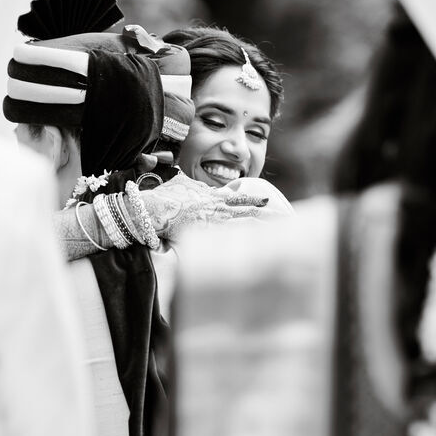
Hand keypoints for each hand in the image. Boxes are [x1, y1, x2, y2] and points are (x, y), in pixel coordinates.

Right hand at [140, 174, 285, 241]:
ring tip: (275, 237)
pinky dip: (239, 246)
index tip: (267, 200)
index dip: (255, 198)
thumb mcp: (183, 184)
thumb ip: (197, 186)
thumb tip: (203, 187)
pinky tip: (252, 251)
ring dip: (258, 232)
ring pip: (240, 227)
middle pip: (247, 213)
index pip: (239, 197)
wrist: (152, 209)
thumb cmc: (165, 197)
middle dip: (266, 217)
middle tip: (283, 219)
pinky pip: (225, 242)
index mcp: (212, 196)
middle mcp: (215, 209)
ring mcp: (211, 223)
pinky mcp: (204, 236)